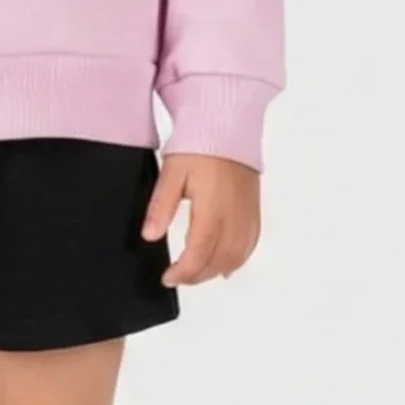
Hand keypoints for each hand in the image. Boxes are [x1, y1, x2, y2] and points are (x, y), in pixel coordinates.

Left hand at [140, 152, 261, 284]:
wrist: (228, 125)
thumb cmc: (199, 145)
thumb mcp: (171, 173)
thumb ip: (161, 207)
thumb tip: (149, 235)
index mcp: (212, 209)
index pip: (199, 253)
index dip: (184, 272)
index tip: (168, 278)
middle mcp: (234, 215)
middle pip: (220, 260)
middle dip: (198, 275)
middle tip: (178, 278)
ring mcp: (247, 213)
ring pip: (238, 256)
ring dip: (217, 270)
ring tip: (197, 274)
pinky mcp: (254, 208)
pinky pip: (251, 243)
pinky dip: (238, 259)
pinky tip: (226, 265)